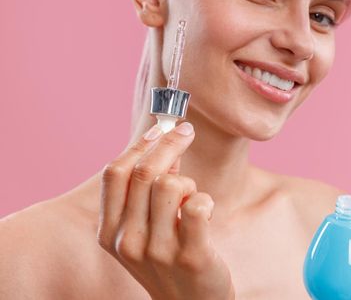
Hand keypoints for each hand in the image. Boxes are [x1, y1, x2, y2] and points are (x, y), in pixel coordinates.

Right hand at [97, 122, 234, 299]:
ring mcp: (157, 251)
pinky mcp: (190, 257)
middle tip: (187, 131)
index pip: (114, 173)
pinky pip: (198, 205)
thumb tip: (165, 142)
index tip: (160, 128)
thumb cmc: (168, 258)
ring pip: (170, 185)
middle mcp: (127, 242)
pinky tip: (206, 212)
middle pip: (143, 173)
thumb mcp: (144, 228)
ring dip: (187, 182)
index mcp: (109, 232)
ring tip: (191, 199)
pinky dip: (205, 200)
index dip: (140, 145)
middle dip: (169, 143)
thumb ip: (146, 190)